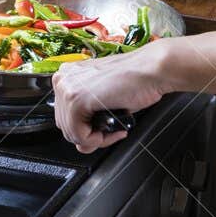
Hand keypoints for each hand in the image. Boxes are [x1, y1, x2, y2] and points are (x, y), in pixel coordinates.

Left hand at [51, 40, 171, 153]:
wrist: (152, 70)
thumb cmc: (136, 81)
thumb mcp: (104, 101)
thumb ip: (88, 121)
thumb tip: (81, 146)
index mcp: (68, 76)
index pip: (65, 116)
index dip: (87, 128)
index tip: (105, 126)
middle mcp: (63, 79)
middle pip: (66, 127)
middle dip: (91, 135)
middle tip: (112, 131)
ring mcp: (67, 88)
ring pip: (72, 133)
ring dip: (97, 139)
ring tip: (115, 129)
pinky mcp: (76, 99)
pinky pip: (80, 136)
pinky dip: (99, 140)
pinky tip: (115, 130)